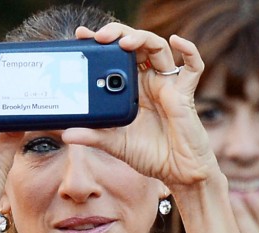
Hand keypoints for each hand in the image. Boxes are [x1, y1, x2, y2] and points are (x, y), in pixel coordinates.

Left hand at [61, 23, 218, 190]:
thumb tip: (65, 134)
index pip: (115, 56)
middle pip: (135, 44)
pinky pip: (193, 67)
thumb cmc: (149, 155)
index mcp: (130, 88)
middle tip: (99, 37)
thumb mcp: (114, 144)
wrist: (177, 172)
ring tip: (124, 43)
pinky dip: (189, 49)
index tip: (81, 36)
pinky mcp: (185, 93)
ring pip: (158, 48)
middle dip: (118, 34)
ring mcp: (167, 85)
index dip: (101, 42)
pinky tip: (176, 40)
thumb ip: (93, 137)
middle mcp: (148, 81)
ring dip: (142, 39)